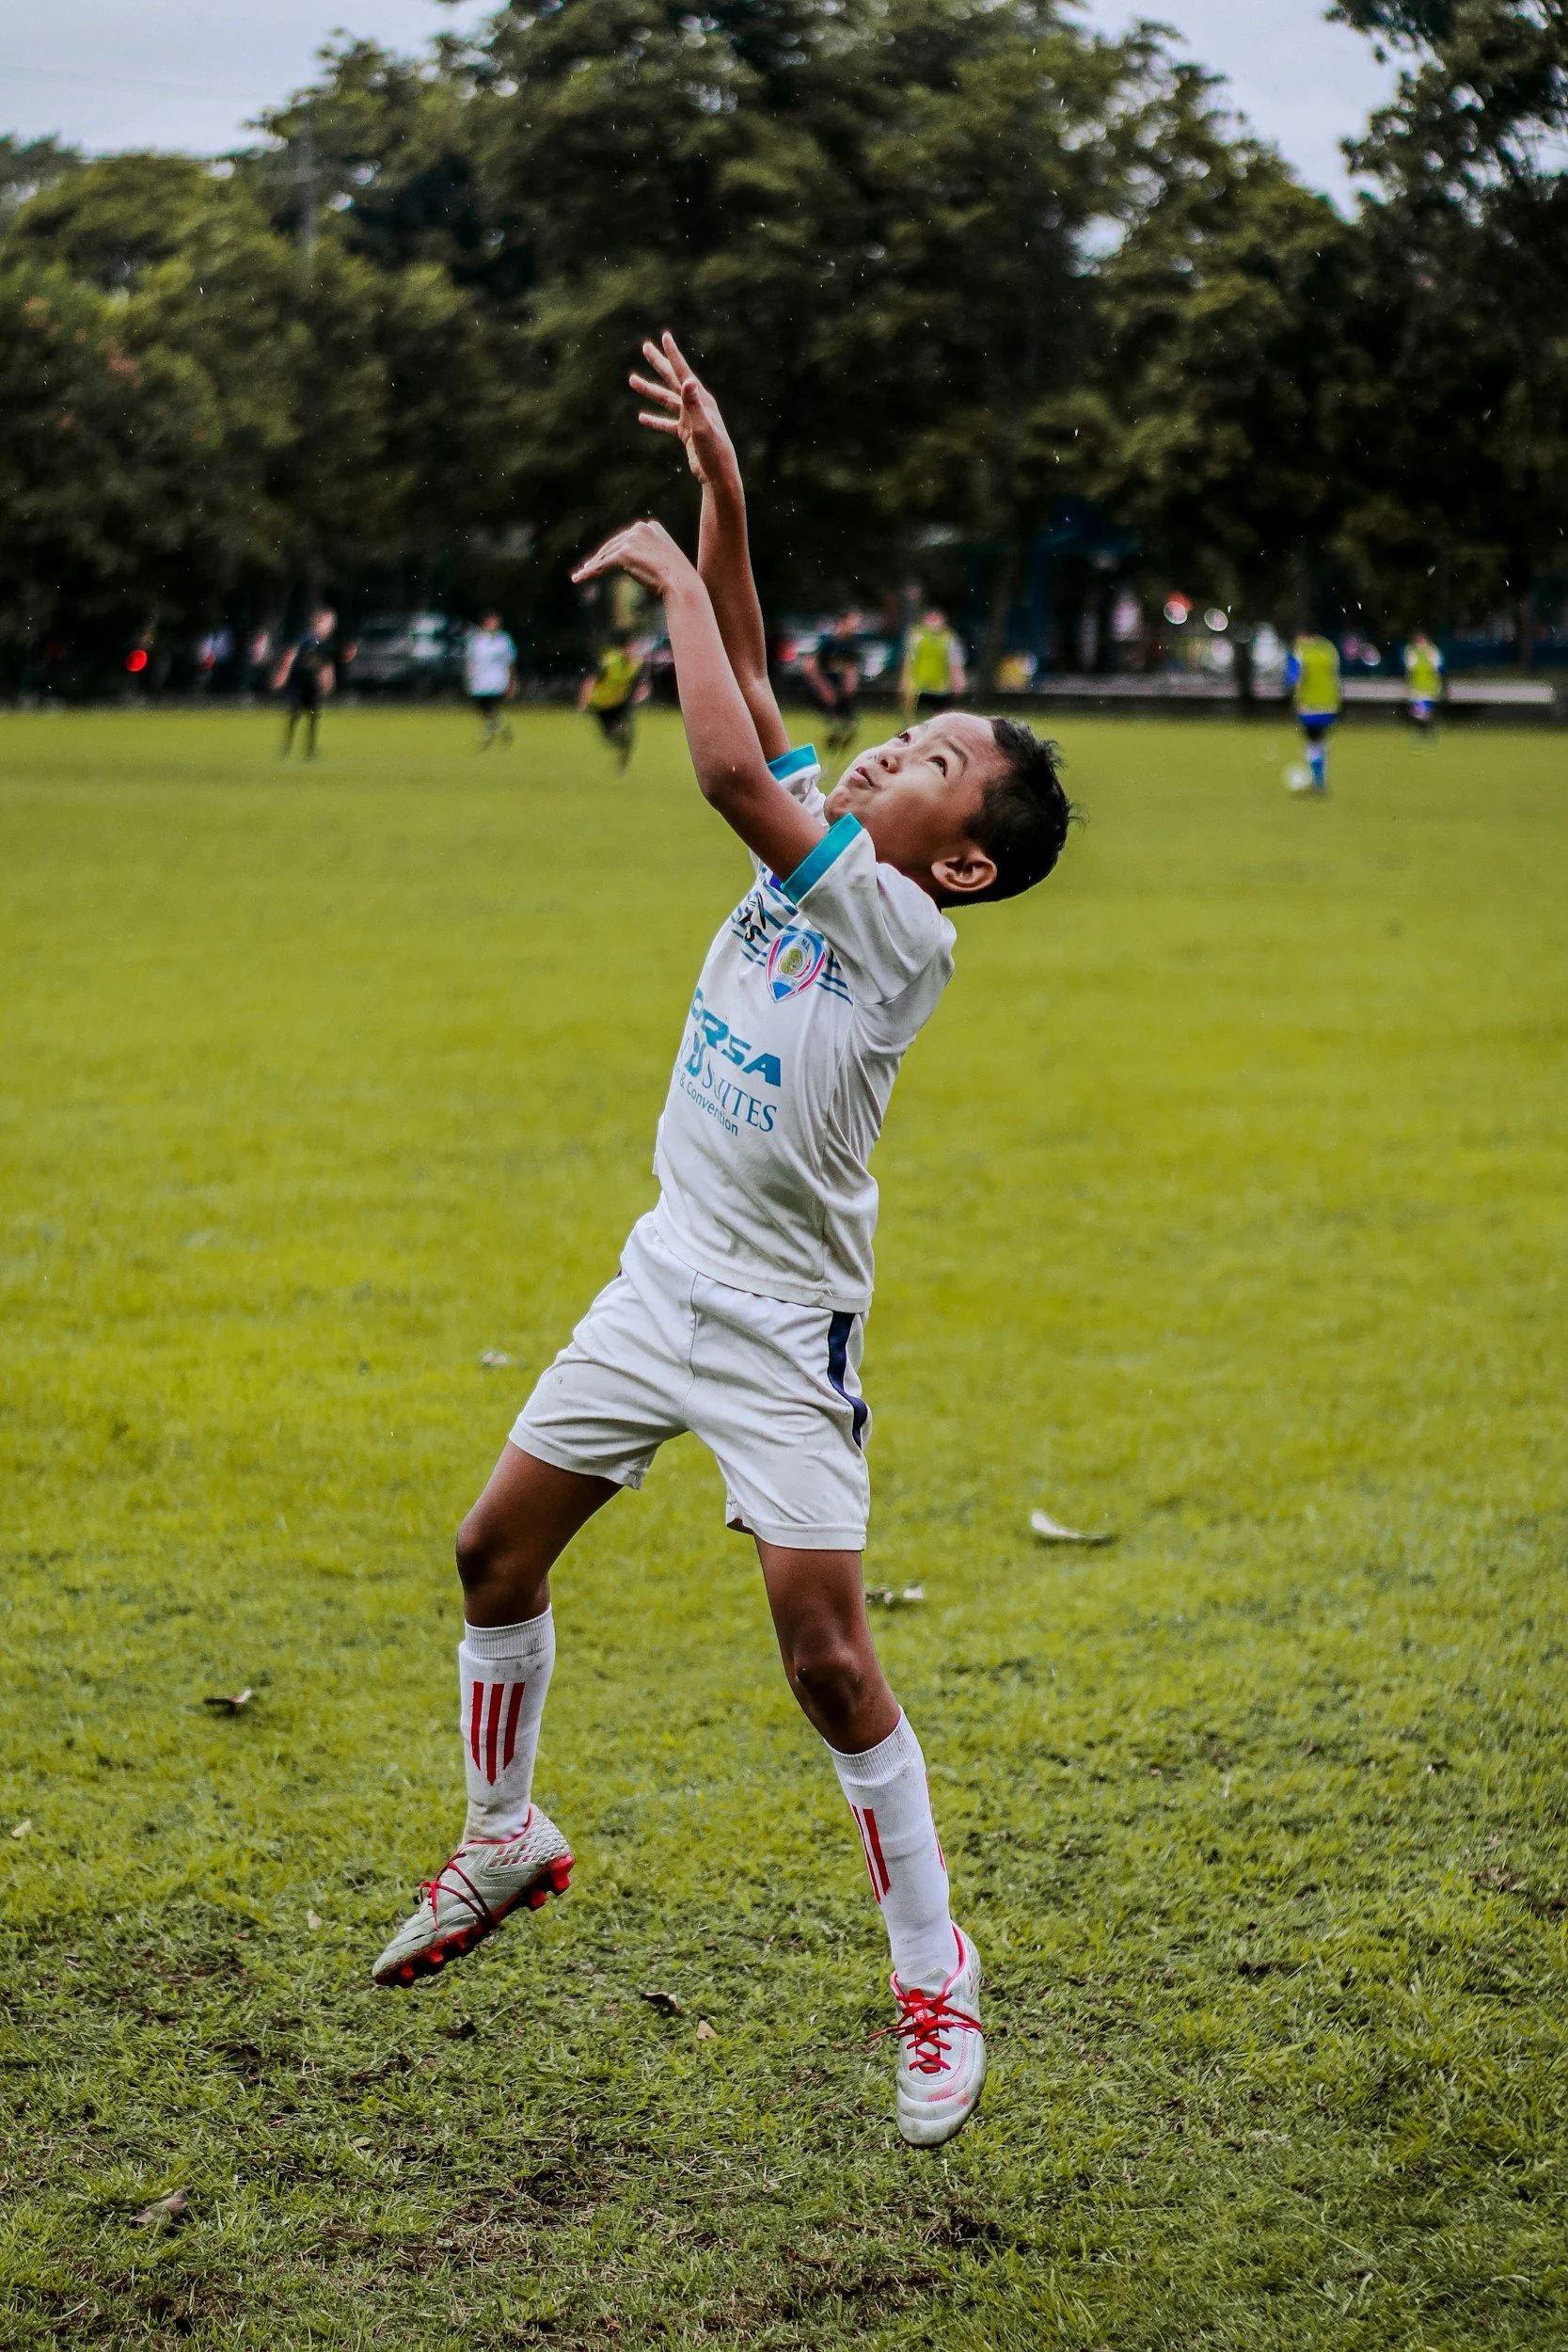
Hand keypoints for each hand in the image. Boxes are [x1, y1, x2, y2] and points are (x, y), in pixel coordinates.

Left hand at [570, 517, 695, 597]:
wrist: (682, 585)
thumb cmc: (678, 580)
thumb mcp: (666, 561)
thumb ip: (653, 554)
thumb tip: (643, 562)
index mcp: (652, 527)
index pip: (626, 538)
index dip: (613, 549)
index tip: (603, 558)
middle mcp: (640, 528)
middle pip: (613, 544)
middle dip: (599, 557)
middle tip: (588, 567)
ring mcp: (631, 540)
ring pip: (605, 555)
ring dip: (592, 566)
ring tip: (581, 575)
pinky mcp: (624, 553)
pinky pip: (602, 564)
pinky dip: (589, 572)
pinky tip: (580, 578)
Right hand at [629, 332, 736, 489]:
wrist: (719, 475)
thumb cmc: (714, 451)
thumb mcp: (702, 427)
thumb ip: (693, 404)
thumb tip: (687, 381)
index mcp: (700, 399)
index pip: (683, 372)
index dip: (672, 354)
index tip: (664, 337)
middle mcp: (696, 404)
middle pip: (672, 379)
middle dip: (658, 363)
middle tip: (645, 347)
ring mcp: (690, 418)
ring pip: (665, 400)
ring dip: (649, 391)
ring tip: (632, 380)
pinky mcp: (686, 433)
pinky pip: (667, 424)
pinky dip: (655, 420)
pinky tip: (641, 418)